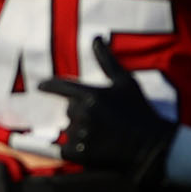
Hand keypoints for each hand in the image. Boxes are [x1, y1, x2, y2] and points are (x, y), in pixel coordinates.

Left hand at [41, 37, 176, 178]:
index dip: (48, 86)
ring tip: (104, 134)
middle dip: (80, 112)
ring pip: (69, 129)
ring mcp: (79, 134)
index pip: (59, 87)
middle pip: (68, 110)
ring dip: (81, 130)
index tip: (40, 86)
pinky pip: (64, 149)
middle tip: (103, 119)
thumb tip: (96, 38)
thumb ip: (107, 60)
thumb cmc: (139, 110)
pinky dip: (75, 148)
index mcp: (90, 95)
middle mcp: (81, 114)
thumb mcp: (125, 82)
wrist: (150, 145)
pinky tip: (91, 147)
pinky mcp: (77, 153)